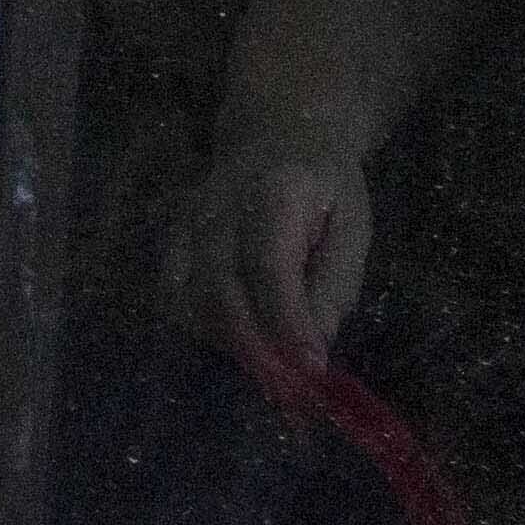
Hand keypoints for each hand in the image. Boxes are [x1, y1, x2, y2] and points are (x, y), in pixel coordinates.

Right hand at [167, 140, 373, 363]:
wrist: (275, 133)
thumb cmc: (323, 184)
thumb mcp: (352, 223)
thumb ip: (336, 280)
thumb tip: (316, 342)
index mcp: (274, 192)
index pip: (270, 266)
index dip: (287, 323)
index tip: (312, 369)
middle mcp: (217, 205)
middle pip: (221, 289)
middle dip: (256, 348)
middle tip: (292, 391)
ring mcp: (186, 222)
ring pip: (191, 300)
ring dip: (230, 343)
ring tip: (272, 367)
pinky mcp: (171, 239)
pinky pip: (174, 297)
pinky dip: (204, 328)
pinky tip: (240, 339)